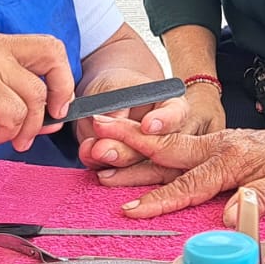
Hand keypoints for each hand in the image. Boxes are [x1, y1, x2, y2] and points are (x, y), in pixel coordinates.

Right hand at [0, 33, 77, 157]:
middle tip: (50, 119)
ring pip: (34, 97)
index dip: (62, 76)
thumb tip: (56, 117)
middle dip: (59, 93)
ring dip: (26, 127)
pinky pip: (15, 114)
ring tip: (4, 136)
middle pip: (52, 58)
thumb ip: (23, 104)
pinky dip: (6, 132)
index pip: (49, 46)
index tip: (58, 104)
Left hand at [72, 67, 191, 172]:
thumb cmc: (114, 87)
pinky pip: (119, 176)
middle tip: (101, 147)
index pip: (176, 114)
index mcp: (172, 108)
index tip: (147, 125)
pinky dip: (100, 166)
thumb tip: (112, 122)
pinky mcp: (130, 171)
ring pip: (138, 167)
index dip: (165, 120)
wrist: (101, 101)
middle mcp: (167, 137)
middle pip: (157, 149)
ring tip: (92, 150)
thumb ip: (117, 106)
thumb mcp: (114, 88)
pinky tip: (88, 156)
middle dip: (127, 150)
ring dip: (112, 160)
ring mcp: (150, 157)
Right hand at [88, 111, 264, 222]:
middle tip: (96, 138)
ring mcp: (214, 144)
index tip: (132, 210)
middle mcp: (218, 147)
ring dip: (133, 145)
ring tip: (99, 143)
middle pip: (166, 152)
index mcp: (232, 158)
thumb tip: (229, 216)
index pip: (189, 184)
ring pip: (167, 147)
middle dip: (129, 146)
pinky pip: (177, 146)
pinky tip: (132, 149)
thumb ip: (260, 198)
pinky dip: (151, 146)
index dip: (160, 200)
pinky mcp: (214, 146)